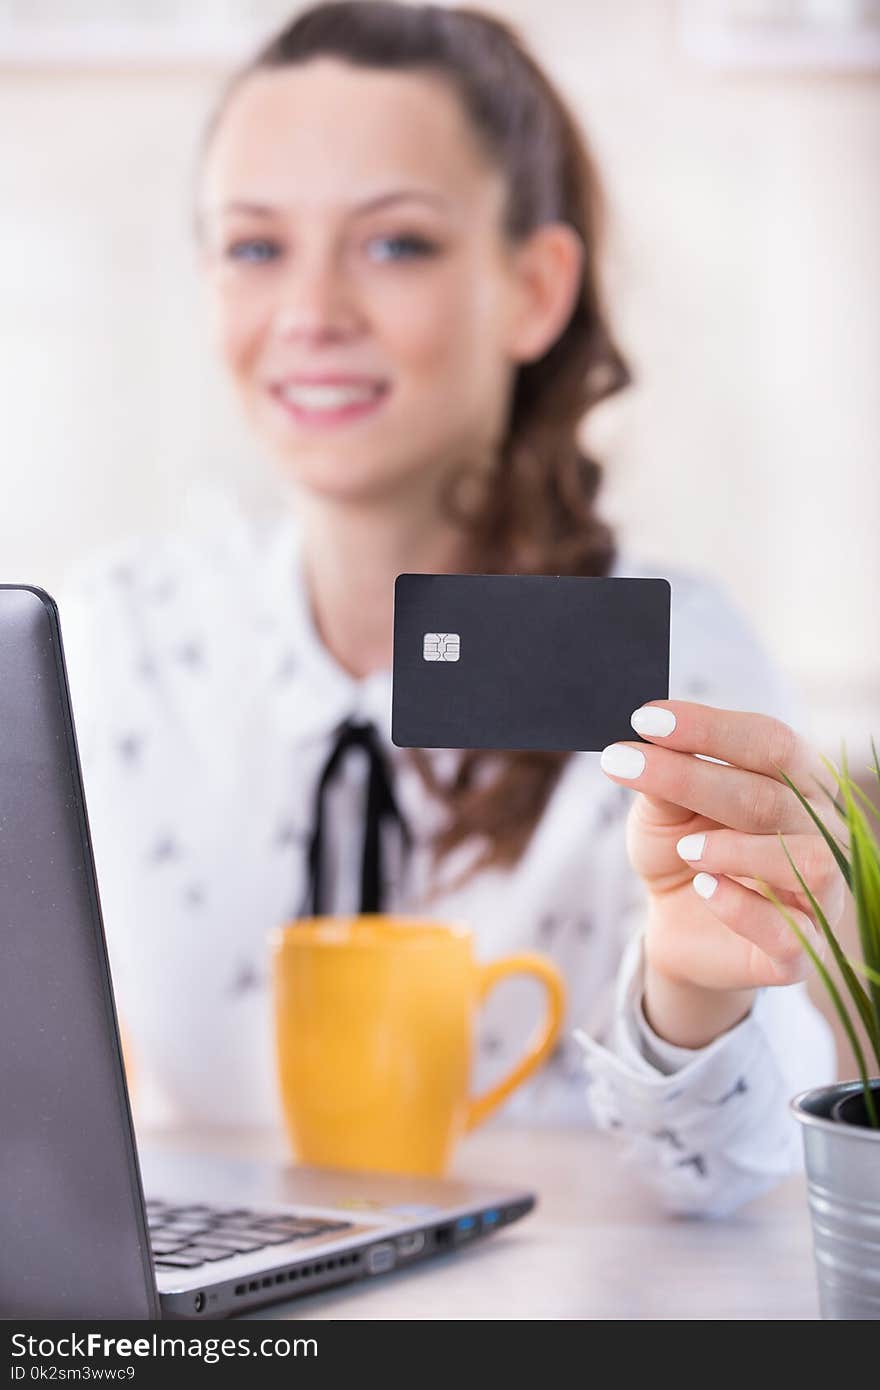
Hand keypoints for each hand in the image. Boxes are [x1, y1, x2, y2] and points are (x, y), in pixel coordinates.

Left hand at [599, 701, 844, 1048]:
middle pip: (773, 794)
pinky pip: (787, 931)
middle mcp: (824, 833)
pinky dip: (741, 907)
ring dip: (735, 848)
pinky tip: (706, 888)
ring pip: (806, 860)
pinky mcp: (802, 951)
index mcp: (799, 784)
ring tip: (687, 849)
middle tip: (625, 763)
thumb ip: (669, 779)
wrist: (679, 926)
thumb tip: (653, 741)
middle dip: (693, 775)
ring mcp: (822, 894)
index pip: (772, 742)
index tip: (645, 719)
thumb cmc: (683, 854)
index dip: (710, 728)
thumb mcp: (665, 810)